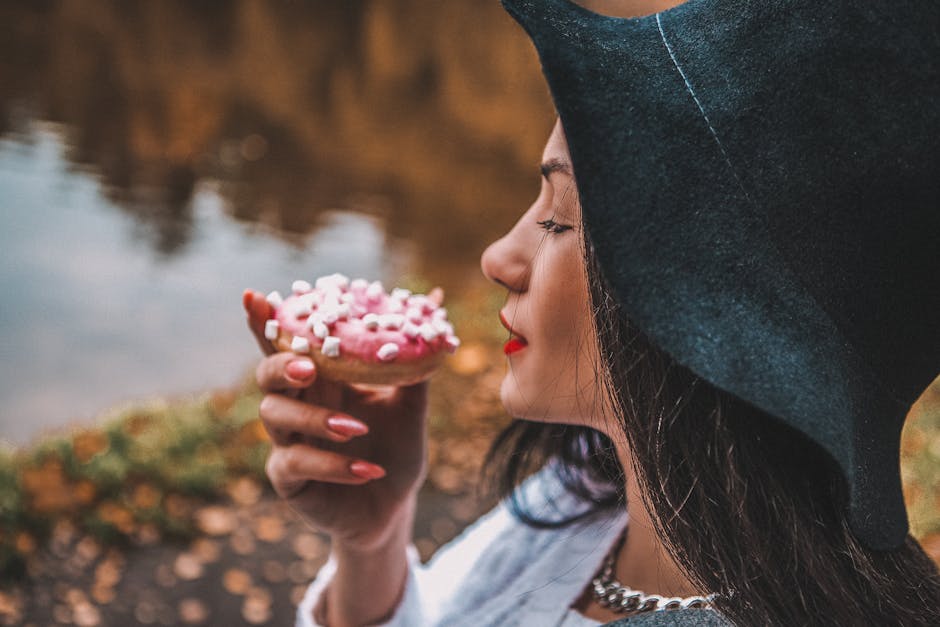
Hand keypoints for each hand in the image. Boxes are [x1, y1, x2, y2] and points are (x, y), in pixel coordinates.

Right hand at [242, 290, 427, 551]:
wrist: (395, 507)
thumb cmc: (396, 451)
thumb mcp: (411, 406)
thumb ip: (415, 363)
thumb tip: (435, 304)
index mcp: (320, 380)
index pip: (287, 345)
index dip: (265, 322)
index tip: (253, 295)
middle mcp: (296, 405)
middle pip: (267, 376)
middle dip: (281, 366)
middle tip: (310, 367)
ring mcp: (287, 442)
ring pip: (275, 417)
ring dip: (316, 419)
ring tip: (357, 430)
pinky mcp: (288, 479)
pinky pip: (295, 464)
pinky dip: (331, 465)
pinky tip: (367, 471)